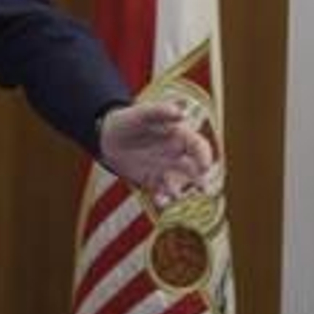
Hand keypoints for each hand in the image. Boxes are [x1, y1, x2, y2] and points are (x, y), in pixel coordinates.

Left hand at [97, 100, 215, 207]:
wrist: (109, 136)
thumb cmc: (129, 120)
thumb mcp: (142, 113)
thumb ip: (160, 111)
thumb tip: (181, 114)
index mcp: (180, 136)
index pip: (198, 146)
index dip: (204, 156)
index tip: (205, 166)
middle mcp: (176, 154)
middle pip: (194, 168)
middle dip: (201, 179)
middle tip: (203, 188)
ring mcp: (165, 169)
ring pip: (179, 183)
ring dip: (181, 191)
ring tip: (176, 195)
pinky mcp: (153, 182)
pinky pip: (161, 193)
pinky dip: (162, 199)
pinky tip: (160, 202)